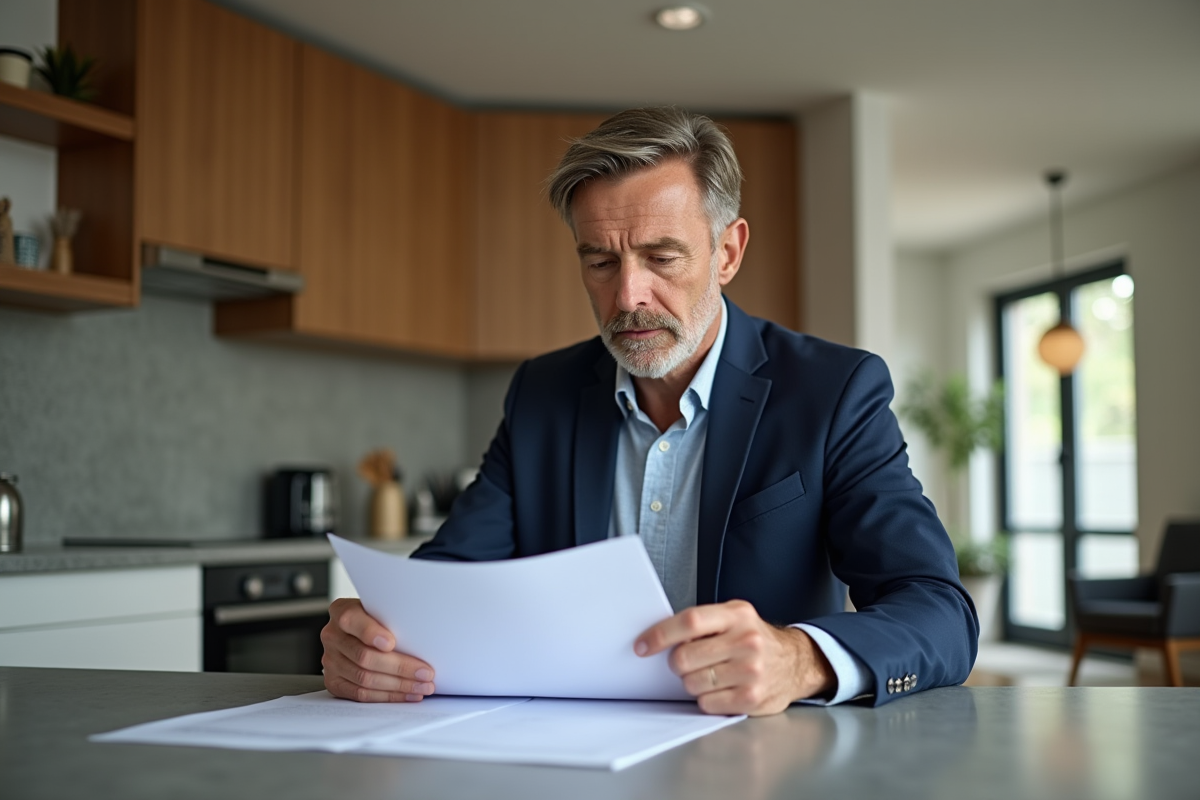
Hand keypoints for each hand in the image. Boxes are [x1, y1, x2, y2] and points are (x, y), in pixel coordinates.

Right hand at [320, 598, 435, 702]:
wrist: (356, 633)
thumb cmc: (377, 619)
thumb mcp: (382, 609)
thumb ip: (392, 617)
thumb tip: (423, 634)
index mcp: (342, 611)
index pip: (352, 621)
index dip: (371, 633)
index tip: (391, 643)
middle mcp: (332, 636)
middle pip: (364, 656)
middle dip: (400, 667)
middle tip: (425, 672)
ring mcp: (330, 660)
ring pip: (365, 679)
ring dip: (398, 685)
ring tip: (422, 686)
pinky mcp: (334, 681)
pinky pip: (361, 694)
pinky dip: (387, 696)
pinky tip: (406, 694)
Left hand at [634, 600, 834, 715]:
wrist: (795, 662)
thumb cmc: (755, 639)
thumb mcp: (734, 617)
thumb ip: (703, 623)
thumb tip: (659, 636)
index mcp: (737, 615)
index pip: (690, 621)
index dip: (660, 635)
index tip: (642, 646)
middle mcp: (747, 641)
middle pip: (685, 657)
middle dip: (677, 663)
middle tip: (688, 662)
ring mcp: (751, 671)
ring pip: (692, 683)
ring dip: (692, 682)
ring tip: (710, 675)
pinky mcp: (752, 698)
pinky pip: (707, 704)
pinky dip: (707, 699)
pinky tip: (721, 689)